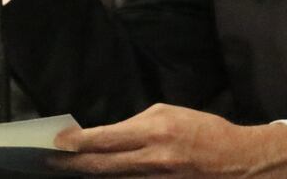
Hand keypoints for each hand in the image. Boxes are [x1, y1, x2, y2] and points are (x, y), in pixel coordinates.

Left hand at [50, 104, 286, 176]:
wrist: (237, 160)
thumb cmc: (204, 131)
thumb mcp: (171, 114)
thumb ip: (138, 125)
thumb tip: (109, 136)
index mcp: (156, 130)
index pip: (106, 138)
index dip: (77, 142)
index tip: (57, 142)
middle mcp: (153, 158)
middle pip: (100, 166)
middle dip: (72, 164)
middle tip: (50, 162)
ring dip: (89, 177)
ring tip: (69, 171)